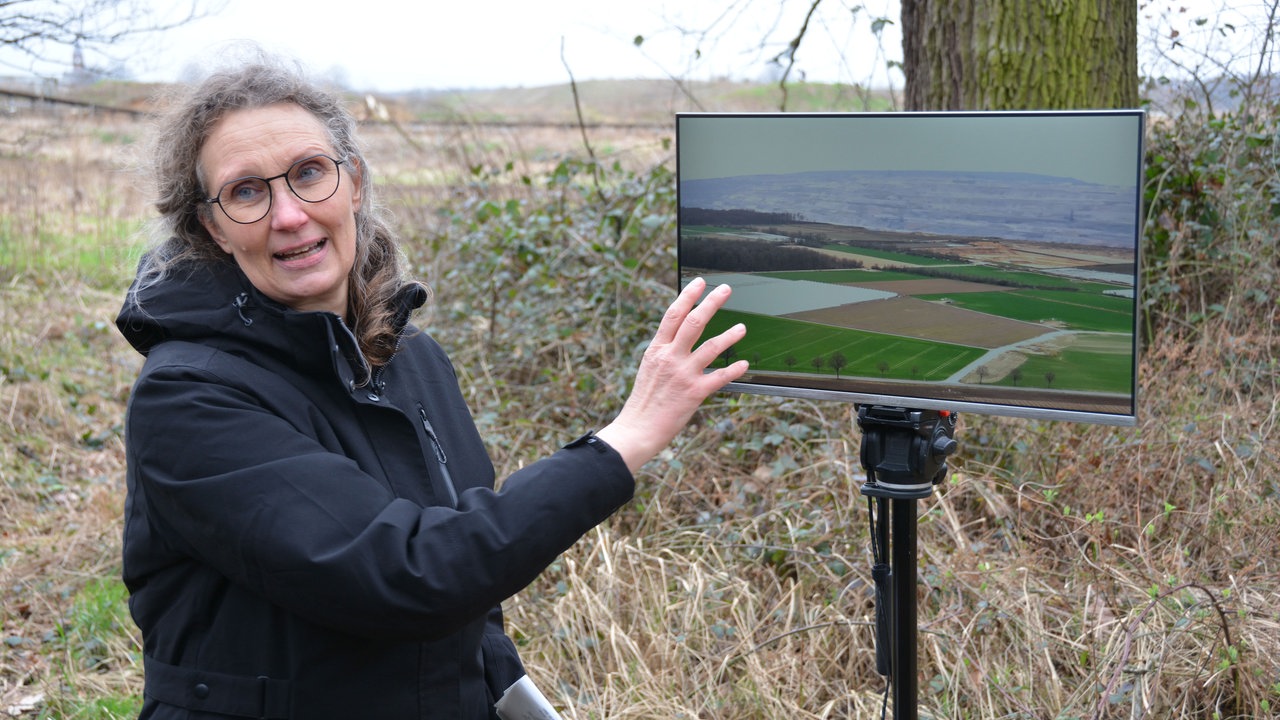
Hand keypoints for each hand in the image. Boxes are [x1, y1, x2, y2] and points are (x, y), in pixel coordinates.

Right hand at [595, 277, 747, 472]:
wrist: (638, 428)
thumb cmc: (644, 400)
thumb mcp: (649, 368)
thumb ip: (665, 351)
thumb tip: (679, 334)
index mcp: (656, 350)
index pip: (673, 315)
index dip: (687, 296)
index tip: (699, 282)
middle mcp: (670, 357)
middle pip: (694, 322)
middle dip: (711, 302)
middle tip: (724, 289)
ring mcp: (683, 374)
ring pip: (711, 346)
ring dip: (730, 335)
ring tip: (742, 327)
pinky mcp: (694, 392)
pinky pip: (719, 377)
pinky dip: (733, 369)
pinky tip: (743, 364)